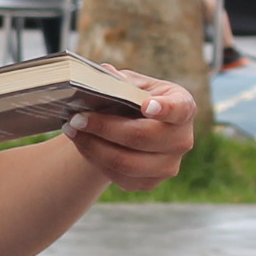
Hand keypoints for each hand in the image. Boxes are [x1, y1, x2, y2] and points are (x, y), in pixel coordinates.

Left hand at [62, 73, 198, 190]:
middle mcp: (182, 139)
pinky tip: (81, 142)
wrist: (131, 127)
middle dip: (105, 127)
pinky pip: (119, 176)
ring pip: (126, 162)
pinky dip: (95, 159)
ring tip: (72, 129)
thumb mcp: (131, 83)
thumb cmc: (134, 99)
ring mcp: (169, 165)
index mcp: (183, 107)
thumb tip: (105, 72)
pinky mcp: (150, 183)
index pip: (179, 109)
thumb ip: (120, 80)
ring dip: (93, 146)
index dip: (165, 108)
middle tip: (77, 117)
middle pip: (143, 137)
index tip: (147, 106)